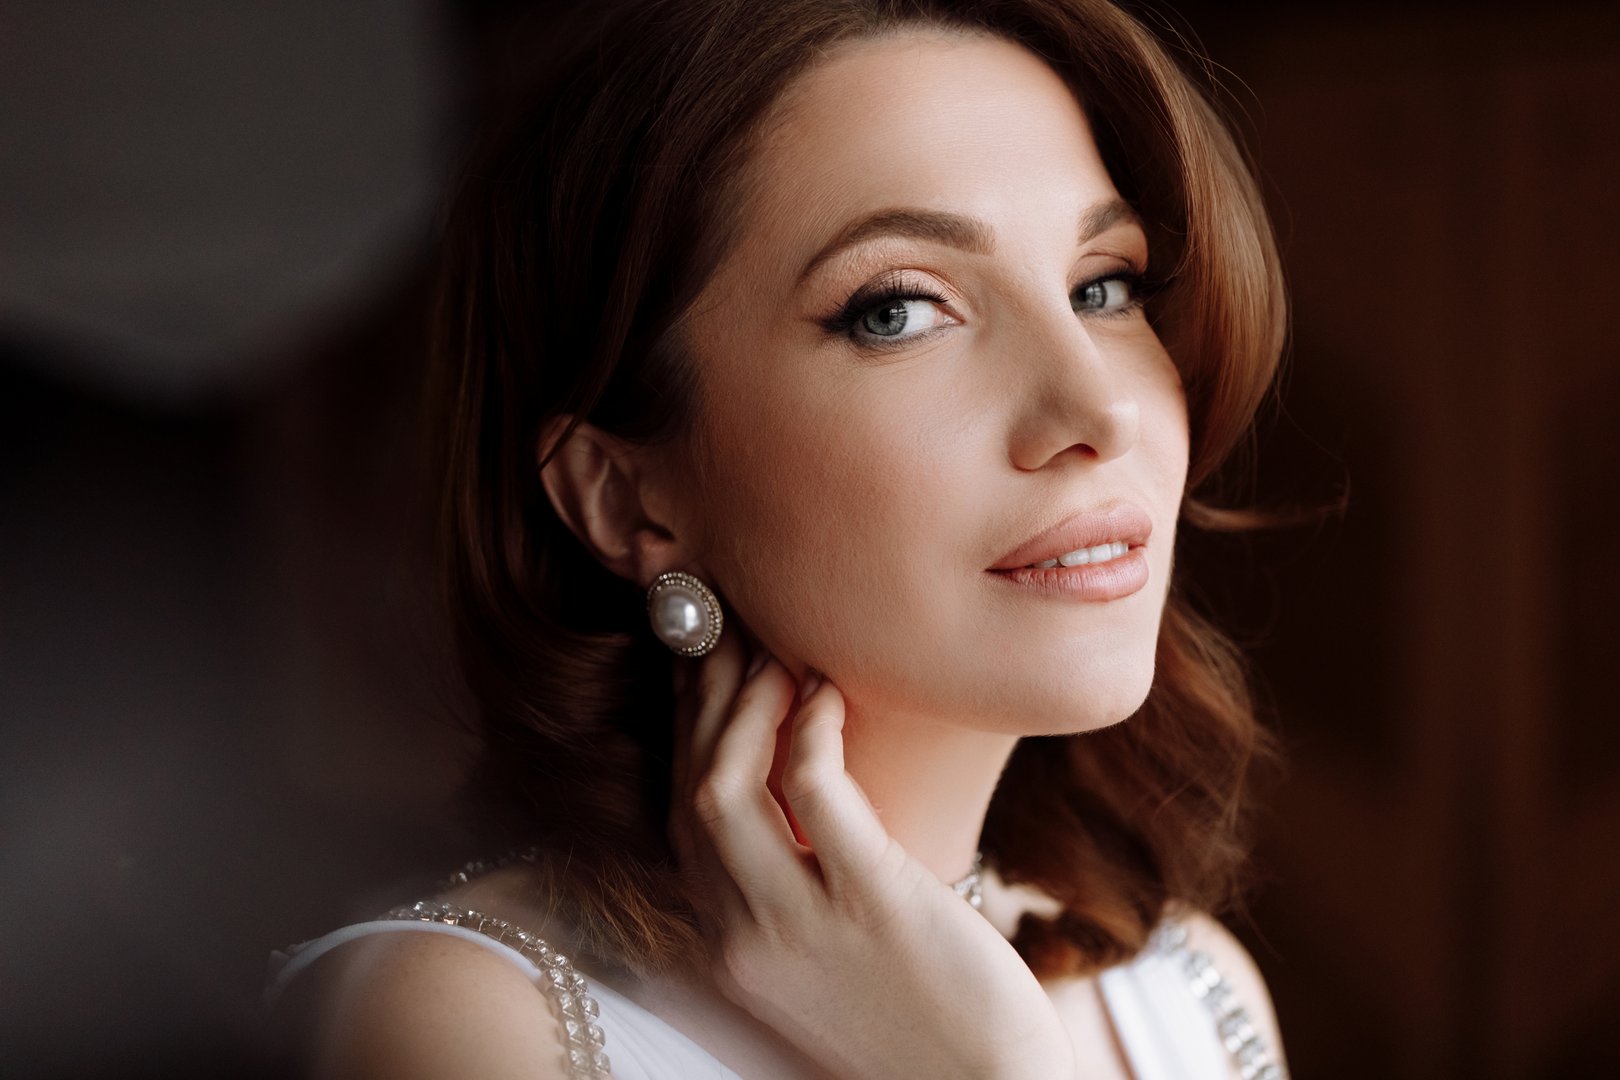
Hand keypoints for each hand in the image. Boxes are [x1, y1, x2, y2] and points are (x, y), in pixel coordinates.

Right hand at [667, 629, 1079, 1079]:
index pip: (680, 809)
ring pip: (724, 786)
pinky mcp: (869, 907)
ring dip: (745, 704)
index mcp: (731, 939)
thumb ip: (801, 870)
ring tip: (780, 649)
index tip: (707, 656)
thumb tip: (800, 769)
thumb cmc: (923, 1005)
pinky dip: (809, 730)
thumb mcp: (833, 939)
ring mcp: (798, 925)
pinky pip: (812, 795)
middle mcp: (742, 934)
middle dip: (705, 694)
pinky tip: (828, 691)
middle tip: (734, 622)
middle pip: (689, 786)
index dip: (687, 723)